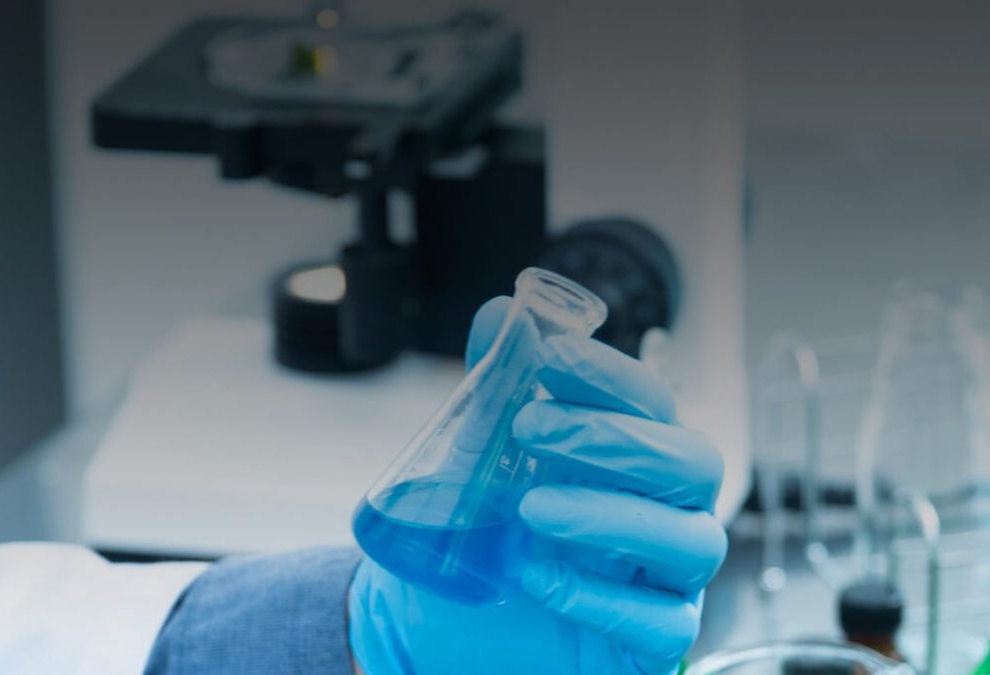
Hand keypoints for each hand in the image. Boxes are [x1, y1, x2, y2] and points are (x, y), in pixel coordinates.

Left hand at [348, 297, 726, 674]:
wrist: (451, 628)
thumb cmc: (486, 539)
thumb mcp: (474, 464)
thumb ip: (492, 392)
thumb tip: (498, 314)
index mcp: (632, 459)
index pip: (651, 403)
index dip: (608, 374)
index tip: (547, 355)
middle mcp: (664, 511)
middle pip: (693, 462)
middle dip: (613, 438)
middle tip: (529, 430)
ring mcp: (667, 581)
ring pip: (692, 541)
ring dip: (610, 515)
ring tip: (530, 508)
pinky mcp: (654, 643)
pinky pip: (665, 625)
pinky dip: (603, 599)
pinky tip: (538, 578)